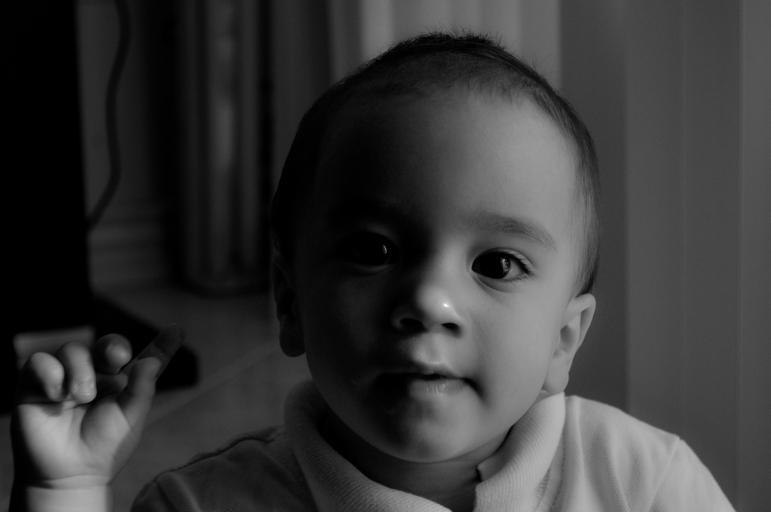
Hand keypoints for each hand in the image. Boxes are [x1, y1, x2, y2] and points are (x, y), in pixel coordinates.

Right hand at [11, 326, 182, 492]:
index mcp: (123, 383)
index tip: (177, 331)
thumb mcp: (130, 418)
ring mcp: (66, 377)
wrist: (70, 474)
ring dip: (80, 370)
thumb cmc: (103, 447)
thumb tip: (152, 361)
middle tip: (118, 358)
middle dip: (113, 346)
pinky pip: (39, 361)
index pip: (144, 357)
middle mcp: (97, 375)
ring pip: (72, 349)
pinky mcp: (36, 384)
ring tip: (82, 398)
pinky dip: (50, 373)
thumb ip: (142, 388)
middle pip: (106, 344)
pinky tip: (57, 395)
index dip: (162, 343)